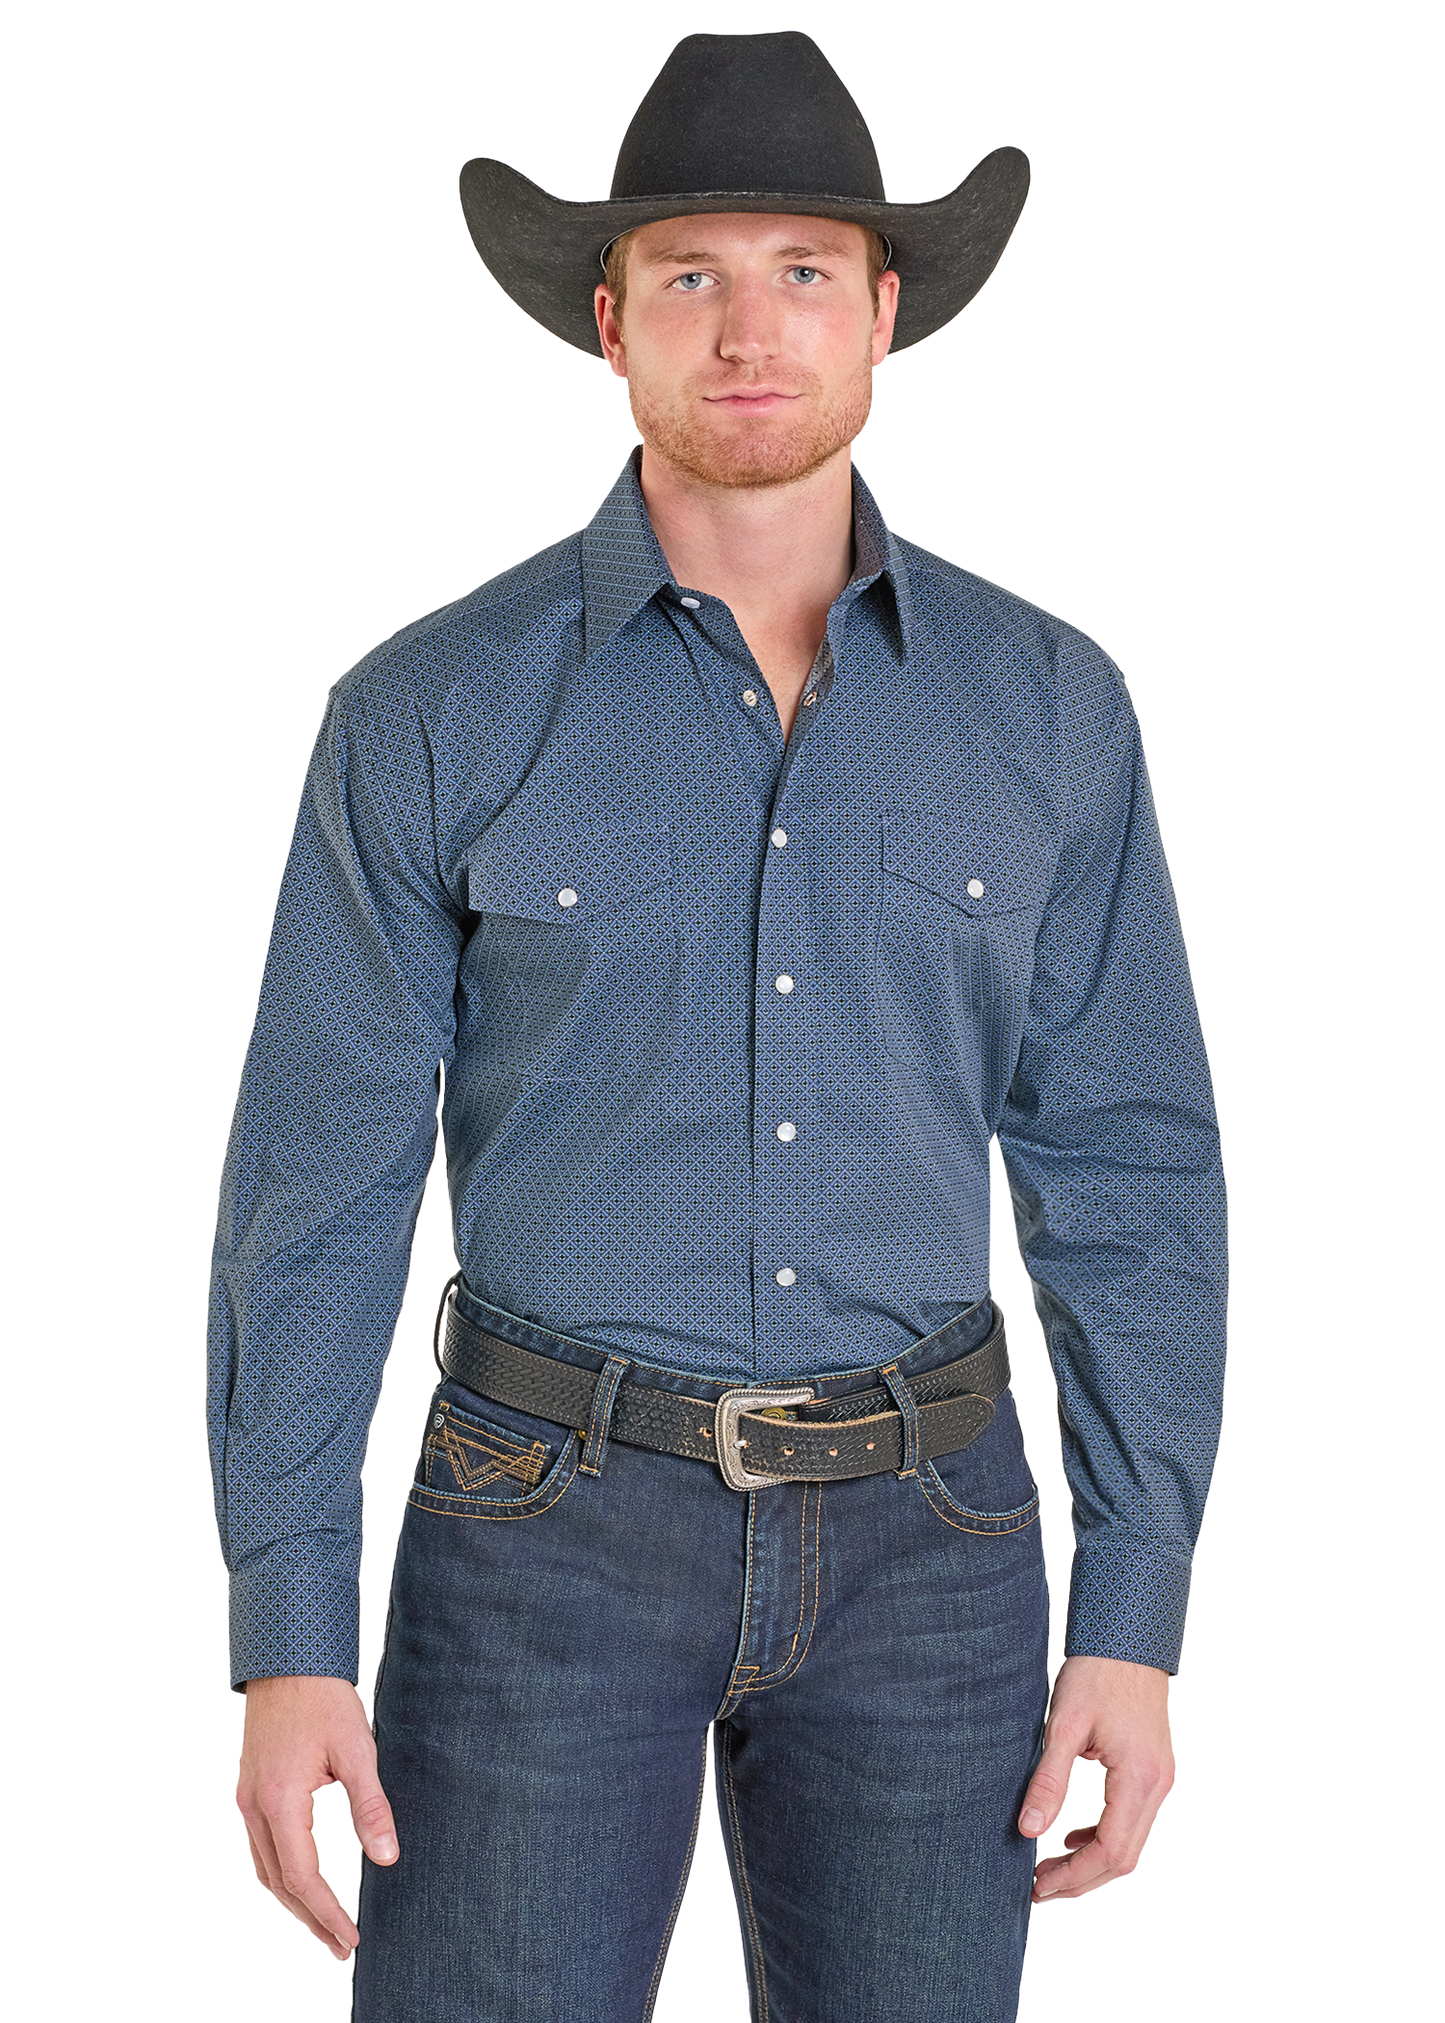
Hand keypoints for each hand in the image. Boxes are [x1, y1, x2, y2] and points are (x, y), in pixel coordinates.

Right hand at [234, 1674, 399, 1963]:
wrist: (289, 1658)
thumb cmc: (326, 1699)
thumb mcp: (358, 1749)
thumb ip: (370, 1806)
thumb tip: (388, 1859)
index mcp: (279, 1801)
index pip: (303, 1877)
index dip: (327, 1913)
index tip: (352, 1939)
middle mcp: (254, 1806)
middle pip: (278, 1883)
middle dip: (310, 1919)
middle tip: (341, 1947)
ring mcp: (246, 1798)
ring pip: (264, 1868)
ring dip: (294, 1901)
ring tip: (324, 1926)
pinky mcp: (248, 1788)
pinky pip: (261, 1847)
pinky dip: (282, 1874)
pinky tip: (304, 1881)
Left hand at [1017, 1654, 1175, 1904]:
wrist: (1127, 1638)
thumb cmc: (1095, 1673)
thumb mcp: (1063, 1725)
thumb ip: (1048, 1780)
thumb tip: (1028, 1830)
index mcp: (1140, 1779)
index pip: (1110, 1852)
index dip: (1073, 1877)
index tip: (1036, 1885)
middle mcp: (1159, 1786)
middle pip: (1125, 1858)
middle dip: (1081, 1879)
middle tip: (1037, 1887)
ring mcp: (1161, 1780)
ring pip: (1131, 1844)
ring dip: (1092, 1862)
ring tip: (1049, 1868)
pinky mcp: (1154, 1771)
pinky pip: (1133, 1821)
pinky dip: (1104, 1838)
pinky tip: (1073, 1837)